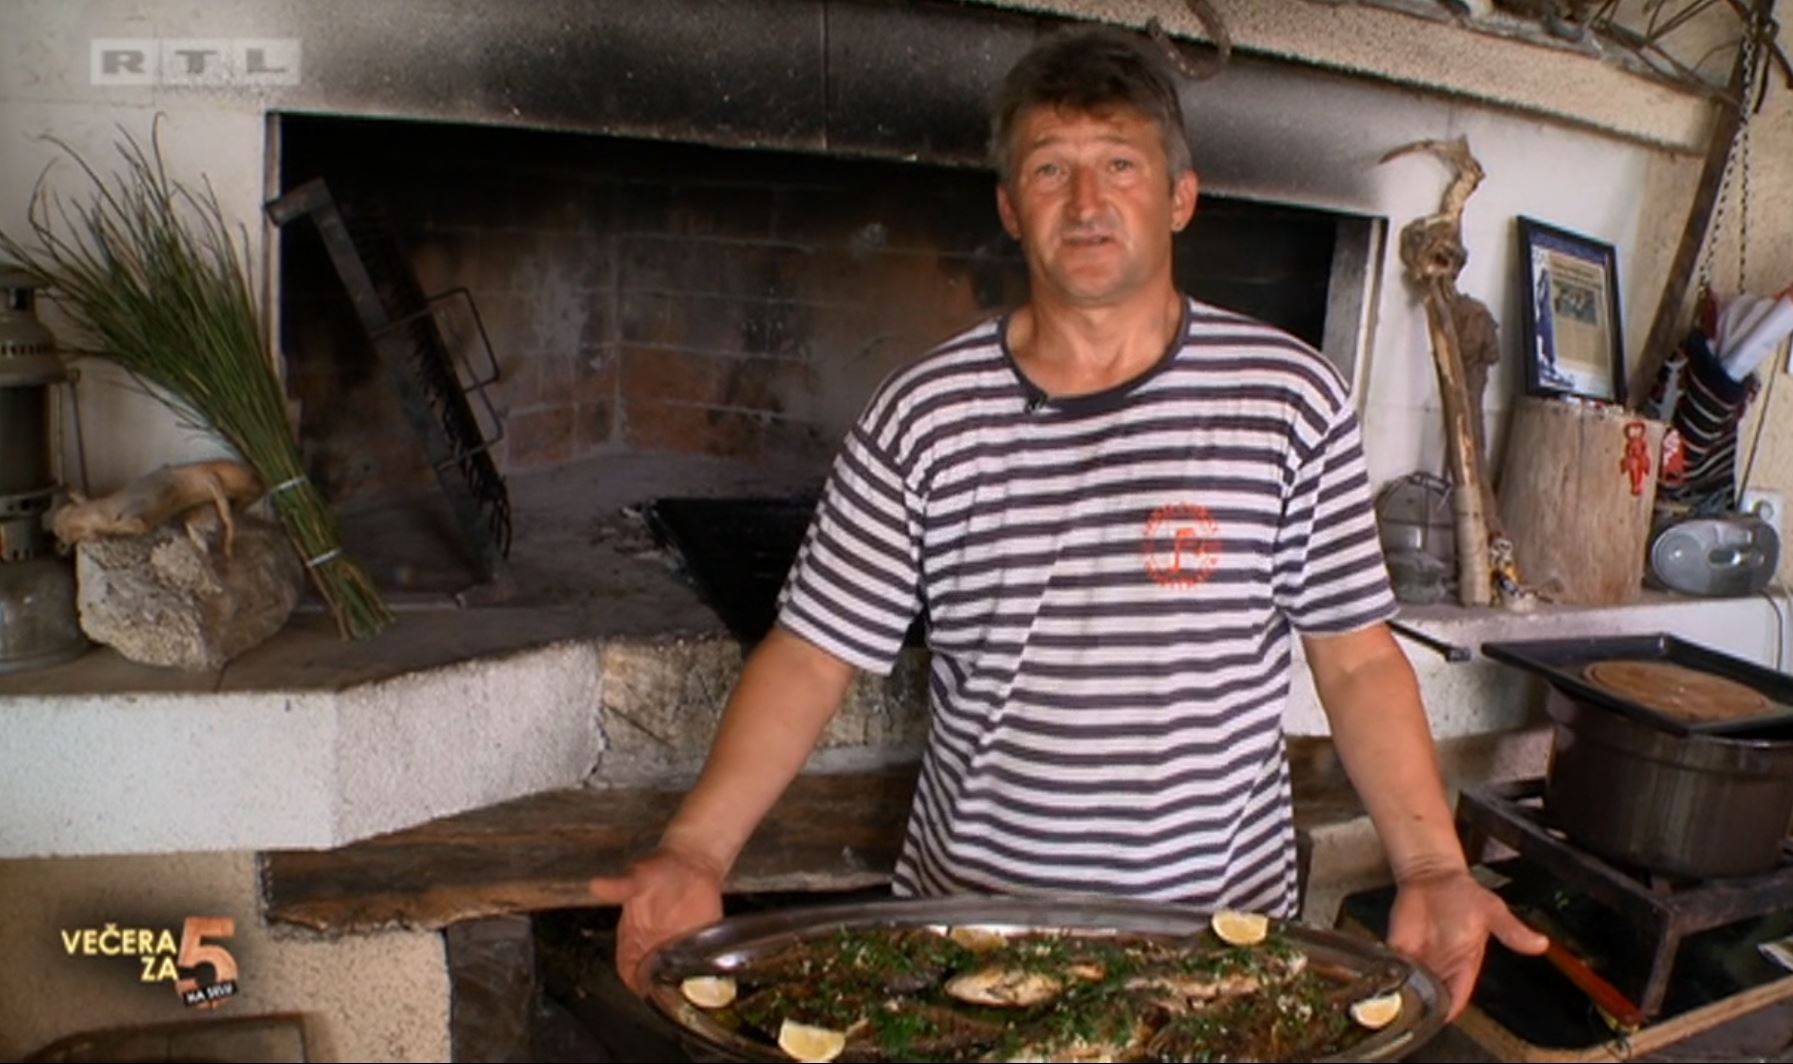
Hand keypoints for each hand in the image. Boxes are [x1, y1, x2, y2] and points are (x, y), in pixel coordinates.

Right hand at [590, 847, 725, 993]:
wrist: (693, 860)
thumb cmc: (659, 869)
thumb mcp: (638, 877)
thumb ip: (620, 886)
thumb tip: (596, 885)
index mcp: (634, 936)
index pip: (629, 968)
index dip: (634, 980)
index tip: (643, 986)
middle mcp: (656, 946)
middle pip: (654, 978)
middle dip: (661, 988)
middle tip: (671, 992)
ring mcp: (679, 946)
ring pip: (678, 977)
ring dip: (684, 983)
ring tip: (692, 987)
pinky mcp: (703, 942)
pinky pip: (703, 966)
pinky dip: (707, 973)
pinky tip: (712, 974)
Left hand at [1386, 866, 1548, 1020]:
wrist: (1433, 874)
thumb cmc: (1464, 893)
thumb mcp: (1492, 912)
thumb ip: (1511, 931)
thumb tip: (1541, 944)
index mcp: (1464, 965)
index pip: (1456, 996)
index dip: (1447, 1009)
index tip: (1438, 1019)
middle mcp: (1440, 966)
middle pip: (1430, 997)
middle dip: (1422, 1006)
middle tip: (1411, 1012)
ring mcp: (1418, 958)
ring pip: (1410, 987)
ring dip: (1403, 993)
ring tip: (1395, 1000)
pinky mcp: (1398, 947)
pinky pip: (1392, 970)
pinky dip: (1386, 976)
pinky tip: (1383, 982)